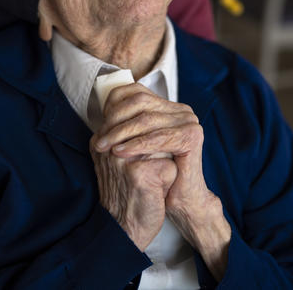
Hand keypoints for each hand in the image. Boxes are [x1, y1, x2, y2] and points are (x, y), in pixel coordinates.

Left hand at [94, 83, 230, 278]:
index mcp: (167, 107)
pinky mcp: (192, 136)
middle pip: (140, 103)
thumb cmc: (154, 174)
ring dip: (121, 133)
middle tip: (100, 140)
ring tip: (105, 147)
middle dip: (115, 120)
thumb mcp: (136, 144)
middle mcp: (181, 110)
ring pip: (147, 120)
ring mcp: (189, 121)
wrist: (178, 201)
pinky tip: (121, 152)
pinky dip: (137, 144)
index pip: (136, 92)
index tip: (99, 122)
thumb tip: (101, 110)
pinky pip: (159, 138)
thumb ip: (125, 125)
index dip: (114, 103)